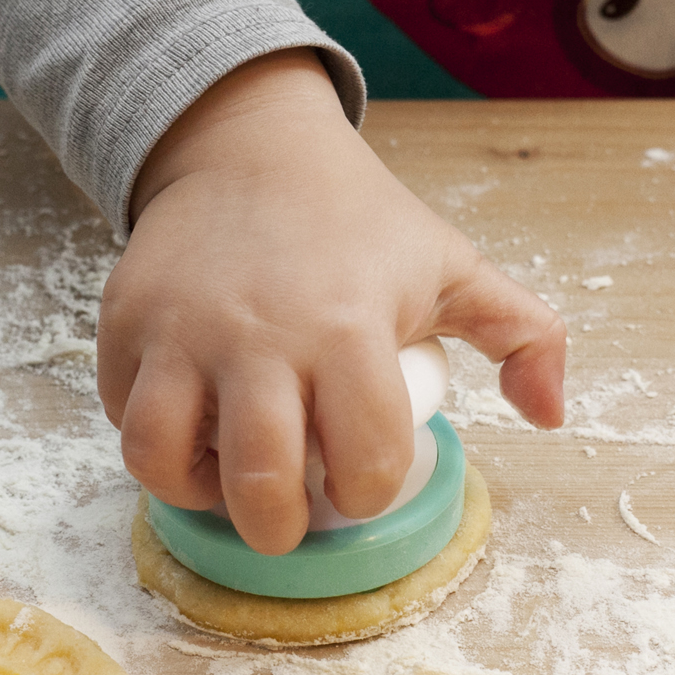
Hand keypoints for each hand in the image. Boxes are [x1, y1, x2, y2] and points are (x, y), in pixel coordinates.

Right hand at [97, 48, 565, 553]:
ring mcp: (180, 332)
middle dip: (281, 527)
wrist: (252, 147)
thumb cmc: (361, 221)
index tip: (361, 482)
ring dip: (200, 495)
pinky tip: (193, 432)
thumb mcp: (453, 265)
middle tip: (293, 518)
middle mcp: (258, 336)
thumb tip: (552, 414)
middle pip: (260, 481)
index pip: (362, 458)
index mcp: (349, 327)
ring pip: (162, 460)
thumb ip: (524, 335)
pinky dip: (153, 445)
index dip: (366, 493)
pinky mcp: (123, 325)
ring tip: (230, 484)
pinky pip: (121, 418)